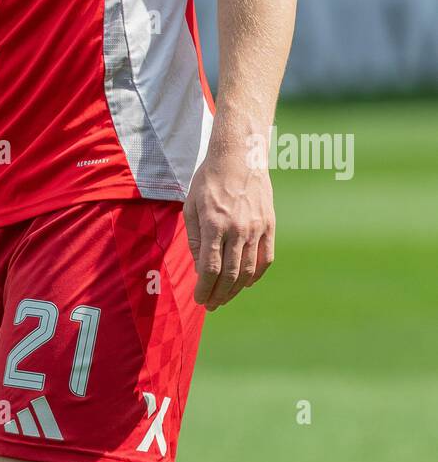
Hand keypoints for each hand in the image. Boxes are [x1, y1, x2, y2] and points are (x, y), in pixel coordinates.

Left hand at [183, 145, 274, 309]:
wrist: (239, 157)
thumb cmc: (209, 181)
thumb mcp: (191, 206)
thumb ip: (195, 239)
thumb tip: (200, 268)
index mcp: (214, 224)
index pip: (210, 268)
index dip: (205, 289)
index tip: (199, 299)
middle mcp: (237, 229)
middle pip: (230, 274)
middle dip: (219, 294)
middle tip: (211, 304)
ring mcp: (256, 228)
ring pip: (249, 270)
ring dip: (236, 289)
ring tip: (225, 297)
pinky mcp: (269, 225)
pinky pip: (266, 258)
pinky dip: (256, 275)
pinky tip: (246, 282)